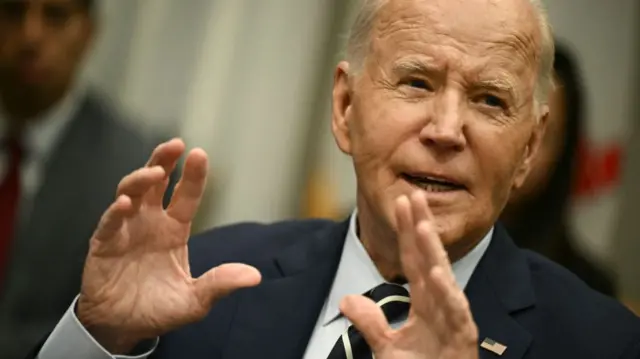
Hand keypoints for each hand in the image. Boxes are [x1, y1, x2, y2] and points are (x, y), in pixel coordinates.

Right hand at [77, 139, 260, 352]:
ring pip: (130, 192)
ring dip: (141, 178)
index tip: (200, 153)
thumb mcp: (196, 300)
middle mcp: (150, 222)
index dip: (193, 175)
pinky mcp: (104, 244)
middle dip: (164, 159)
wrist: (123, 328)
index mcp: (174, 229)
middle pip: (155, 181)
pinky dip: (116, 211)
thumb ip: (220, 283)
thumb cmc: (159, 309)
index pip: (186, 196)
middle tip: (176, 144)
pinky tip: (126, 204)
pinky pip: (109, 223)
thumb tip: (255, 276)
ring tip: (156, 172)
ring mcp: (126, 230)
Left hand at [341, 190, 478, 358]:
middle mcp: (441, 304)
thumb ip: (371, 323)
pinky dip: (447, 294)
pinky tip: (436, 273)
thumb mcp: (388, 348)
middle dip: (421, 227)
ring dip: (434, 252)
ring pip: (443, 279)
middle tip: (413, 195)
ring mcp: (453, 319)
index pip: (413, 258)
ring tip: (423, 225)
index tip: (401, 202)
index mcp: (425, 302)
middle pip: (429, 258)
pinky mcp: (463, 337)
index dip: (406, 231)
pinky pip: (456, 312)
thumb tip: (346, 298)